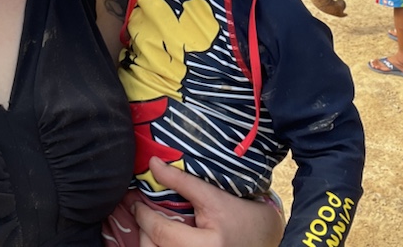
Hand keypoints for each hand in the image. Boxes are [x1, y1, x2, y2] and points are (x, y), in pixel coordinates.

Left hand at [134, 158, 284, 246]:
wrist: (268, 240)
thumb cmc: (246, 217)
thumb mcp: (216, 197)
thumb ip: (184, 182)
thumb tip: (155, 164)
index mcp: (206, 246)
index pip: (162, 230)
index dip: (143, 213)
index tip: (134, 199)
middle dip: (142, 227)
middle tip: (138, 207)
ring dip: (147, 240)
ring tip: (147, 222)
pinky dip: (157, 246)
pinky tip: (157, 236)